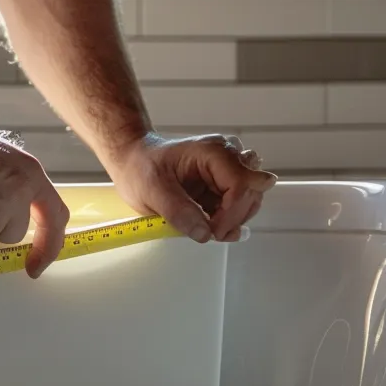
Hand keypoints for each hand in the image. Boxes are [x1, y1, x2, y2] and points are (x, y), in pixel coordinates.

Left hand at [104, 133, 277, 242]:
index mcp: (212, 152)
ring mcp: (229, 169)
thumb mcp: (152, 191)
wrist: (134, 162)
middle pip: (252, 191)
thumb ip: (179, 212)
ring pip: (251, 199)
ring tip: (206, 226)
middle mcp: (227, 156)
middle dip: (234, 217)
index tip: (214, 231)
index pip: (241, 182)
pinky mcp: (224, 184)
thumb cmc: (141, 168)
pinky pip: (239, 205)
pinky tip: (208, 222)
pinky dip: (228, 220)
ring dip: (233, 219)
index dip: (232, 212)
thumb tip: (205, 234)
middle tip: (210, 232)